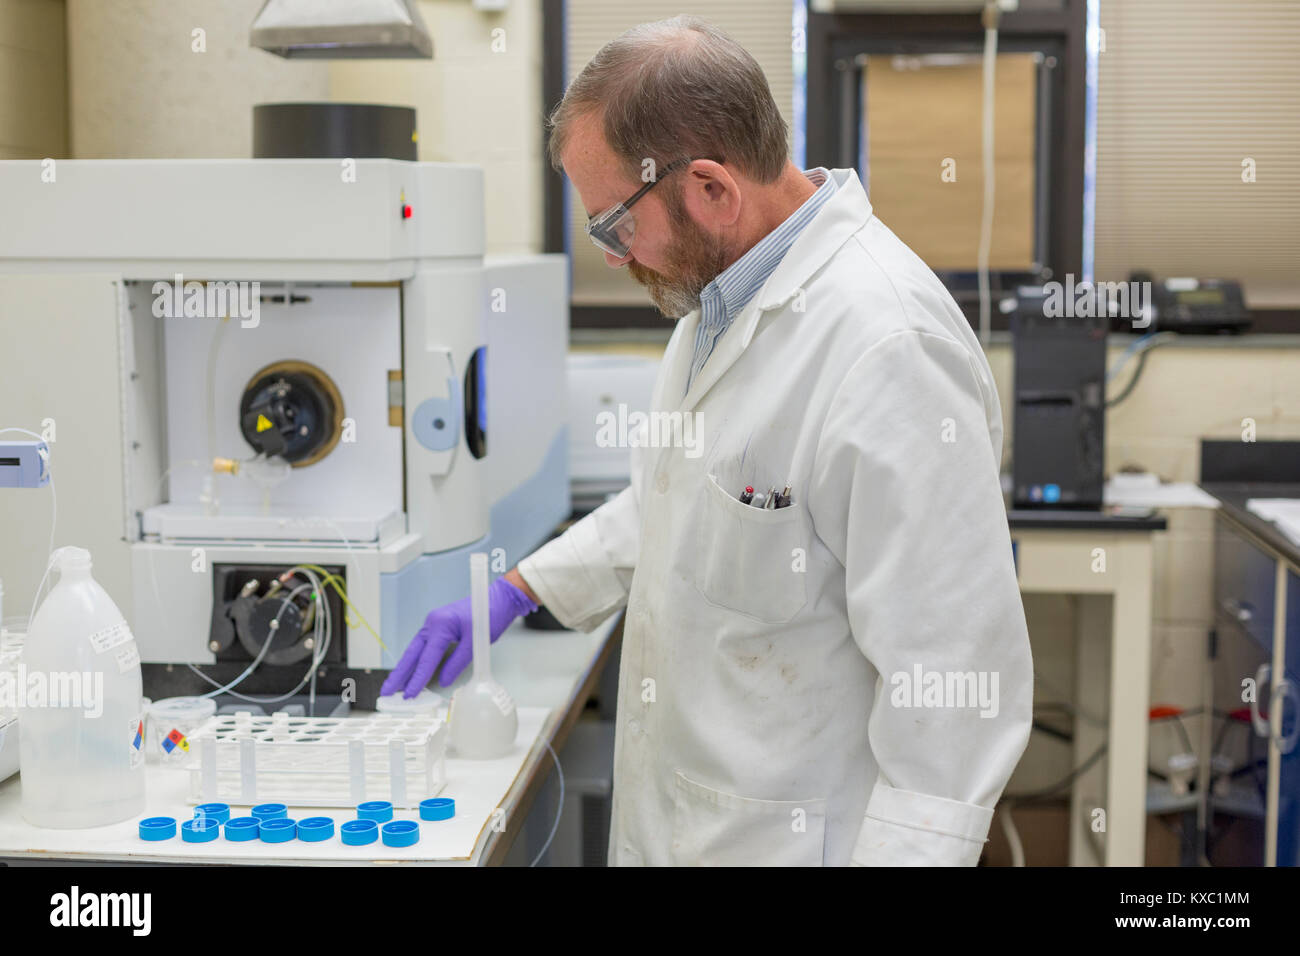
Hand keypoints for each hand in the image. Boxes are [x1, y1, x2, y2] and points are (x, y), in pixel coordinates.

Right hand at [380, 576, 538, 697]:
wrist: (499, 598)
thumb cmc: (490, 614)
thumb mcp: (477, 641)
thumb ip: (458, 661)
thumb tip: (444, 680)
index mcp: (441, 624)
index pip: (426, 658)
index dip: (417, 678)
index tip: (409, 694)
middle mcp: (432, 623)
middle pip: (412, 653)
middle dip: (399, 674)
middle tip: (386, 691)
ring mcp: (433, 624)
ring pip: (414, 650)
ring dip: (404, 669)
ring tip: (393, 685)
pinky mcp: (438, 627)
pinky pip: (422, 647)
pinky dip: (416, 661)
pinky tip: (410, 672)